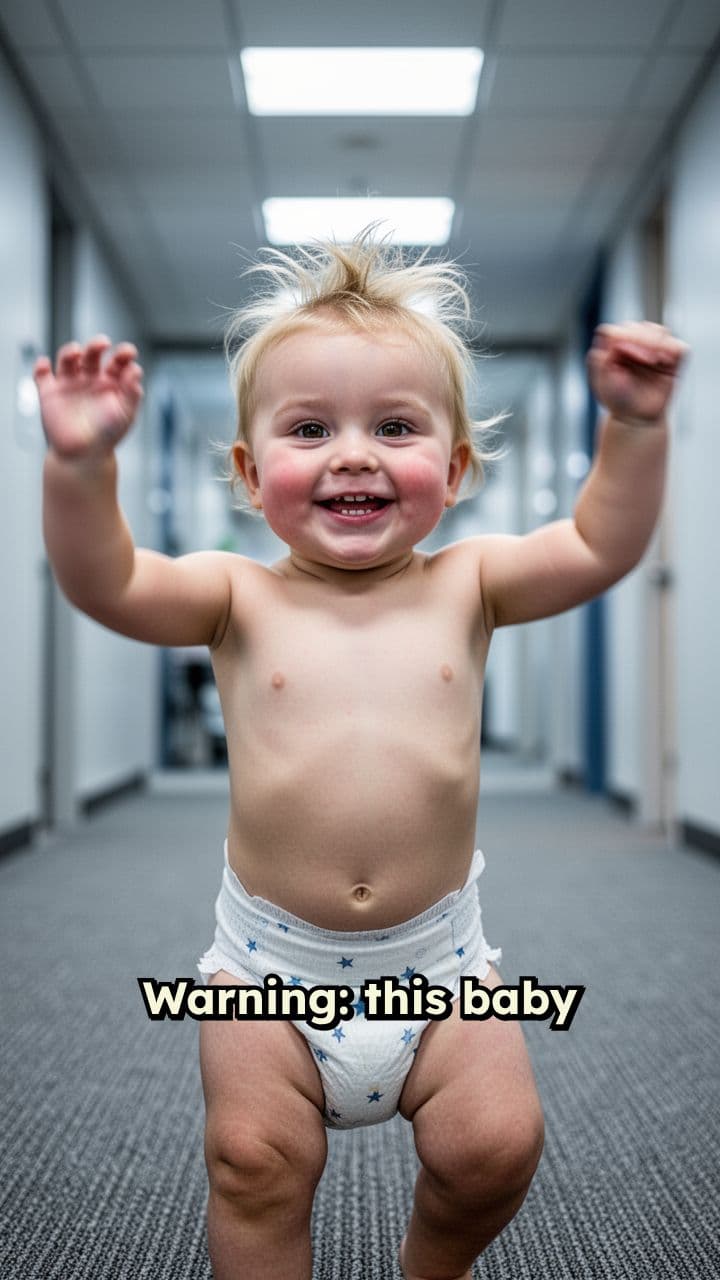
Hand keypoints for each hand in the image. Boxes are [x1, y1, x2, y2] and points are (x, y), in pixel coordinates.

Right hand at [34, 335, 143, 459]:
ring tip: (76, 352)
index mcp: (111, 382)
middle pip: (92, 354)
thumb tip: (135, 369)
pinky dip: (40, 367)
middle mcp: (90, 379)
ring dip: (70, 351)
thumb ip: (132, 392)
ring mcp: (70, 384)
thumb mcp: (126, 414)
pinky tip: (45, 364)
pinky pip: (42, 375)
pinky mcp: (50, 393)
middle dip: (96, 345)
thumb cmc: (107, 437)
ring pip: (67, 359)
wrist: (83, 457)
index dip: (123, 354)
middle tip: (102, 343)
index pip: (118, 362)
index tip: (127, 353)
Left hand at [586, 322, 687, 424]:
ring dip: (656, 342)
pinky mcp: (673, 360)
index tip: (622, 352)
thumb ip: (601, 358)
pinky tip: (664, 361)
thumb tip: (614, 338)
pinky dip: (672, 349)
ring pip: (659, 331)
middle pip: (639, 327)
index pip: (617, 331)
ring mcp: (654, 350)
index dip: (622, 337)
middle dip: (641, 340)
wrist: (635, 418)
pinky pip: (679, 347)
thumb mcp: (602, 380)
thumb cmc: (616, 399)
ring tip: (653, 361)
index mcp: (614, 347)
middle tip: (643, 359)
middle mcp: (634, 344)